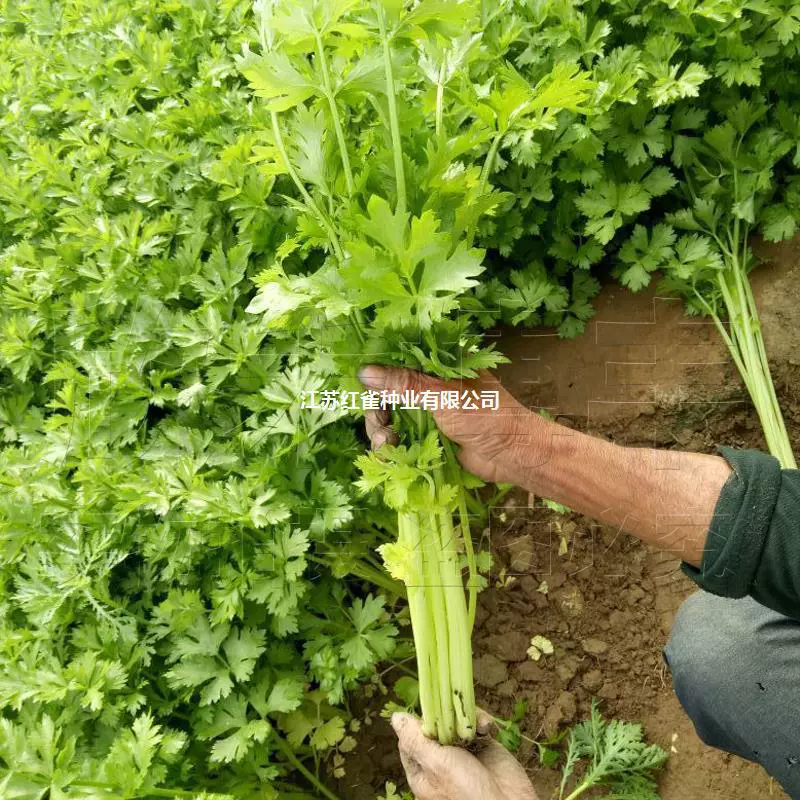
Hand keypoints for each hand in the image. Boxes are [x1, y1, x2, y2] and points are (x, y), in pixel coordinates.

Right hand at [358, 366, 535, 485]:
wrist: (511, 454)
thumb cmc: (487, 415)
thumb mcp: (443, 395)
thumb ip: (405, 384)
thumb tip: (365, 372)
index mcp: (437, 363)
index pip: (396, 359)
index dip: (376, 372)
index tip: (361, 386)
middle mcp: (428, 383)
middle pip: (385, 391)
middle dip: (377, 409)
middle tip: (381, 424)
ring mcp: (426, 410)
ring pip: (388, 415)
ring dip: (381, 430)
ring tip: (388, 444)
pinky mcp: (426, 435)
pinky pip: (397, 436)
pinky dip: (389, 445)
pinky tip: (390, 453)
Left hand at [391, 712, 538, 799]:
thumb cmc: (468, 793)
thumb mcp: (437, 765)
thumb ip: (415, 740)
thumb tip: (396, 718)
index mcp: (423, 770)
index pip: (410, 739)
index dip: (417, 722)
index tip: (427, 710)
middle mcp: (441, 760)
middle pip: (434, 725)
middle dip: (443, 714)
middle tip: (452, 712)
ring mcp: (463, 752)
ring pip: (456, 721)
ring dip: (465, 716)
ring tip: (475, 724)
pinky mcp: (484, 745)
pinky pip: (477, 724)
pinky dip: (481, 721)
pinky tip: (486, 728)